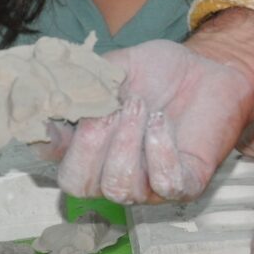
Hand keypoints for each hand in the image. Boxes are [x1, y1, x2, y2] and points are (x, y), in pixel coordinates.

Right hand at [57, 40, 253, 202]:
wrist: (208, 70)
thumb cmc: (160, 71)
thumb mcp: (116, 66)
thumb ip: (86, 82)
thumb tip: (55, 95)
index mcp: (87, 142)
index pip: (51, 157)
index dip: (46, 140)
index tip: (53, 117)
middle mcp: (110, 169)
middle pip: (77, 184)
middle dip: (89, 145)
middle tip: (113, 108)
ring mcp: (146, 184)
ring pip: (118, 188)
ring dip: (126, 144)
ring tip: (142, 107)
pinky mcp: (183, 185)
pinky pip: (164, 185)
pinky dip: (160, 151)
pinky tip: (162, 122)